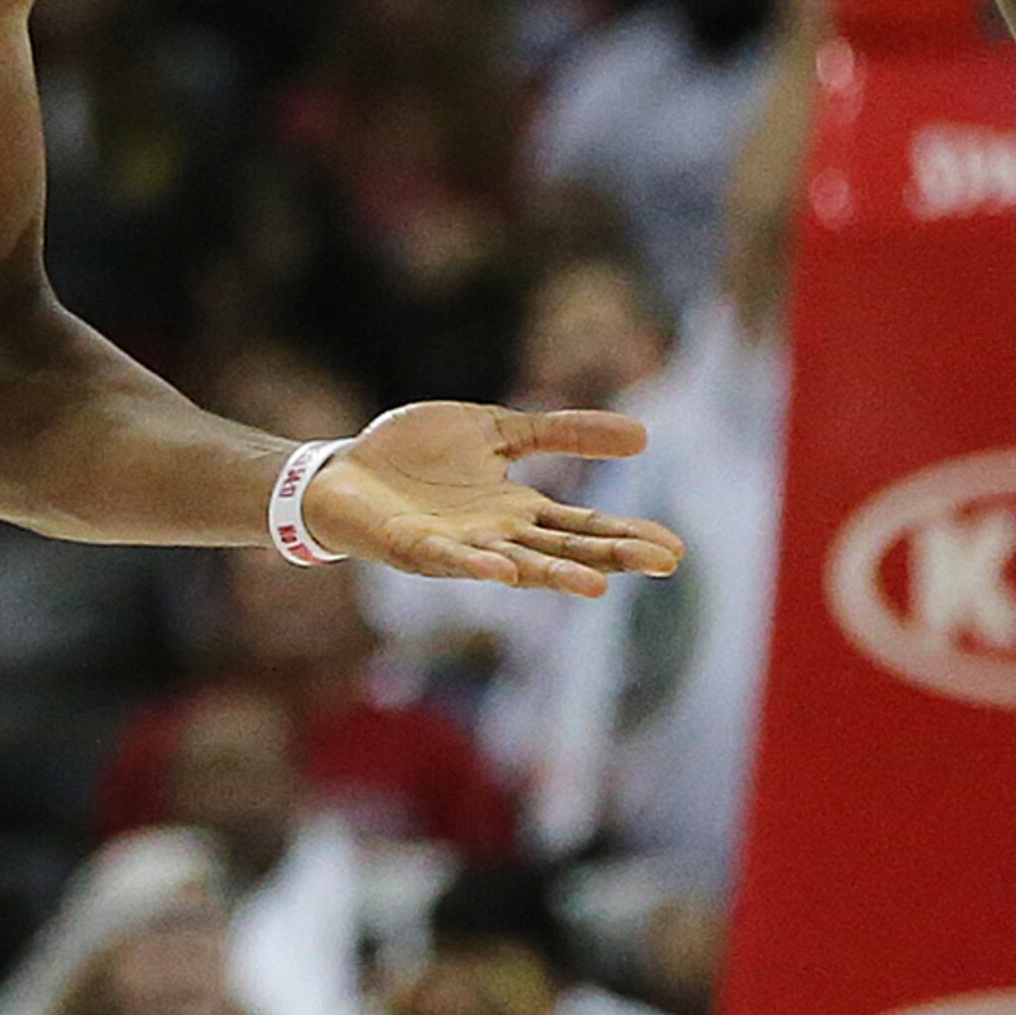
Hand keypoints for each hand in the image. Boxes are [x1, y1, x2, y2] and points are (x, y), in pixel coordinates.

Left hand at [305, 405, 684, 596]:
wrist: (341, 471)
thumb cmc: (416, 455)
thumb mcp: (499, 429)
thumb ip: (560, 432)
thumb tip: (644, 434)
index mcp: (516, 511)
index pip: (582, 528)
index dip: (625, 537)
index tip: (674, 549)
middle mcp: (495, 537)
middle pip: (563, 550)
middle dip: (611, 557)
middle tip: (663, 563)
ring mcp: (456, 547)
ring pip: (515, 566)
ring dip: (553, 576)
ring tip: (596, 586)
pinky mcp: (413, 545)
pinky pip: (448, 560)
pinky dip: (475, 567)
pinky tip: (502, 570)